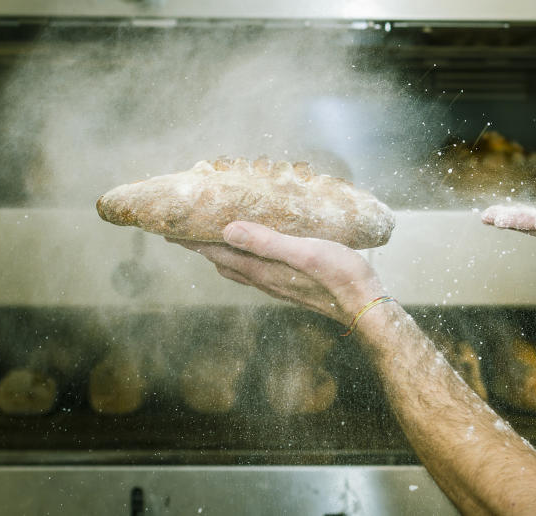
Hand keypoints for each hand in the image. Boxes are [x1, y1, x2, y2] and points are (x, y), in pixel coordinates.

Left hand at [169, 221, 385, 325]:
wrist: (365, 305)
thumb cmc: (340, 276)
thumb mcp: (305, 252)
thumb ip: (267, 241)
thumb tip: (227, 229)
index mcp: (263, 270)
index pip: (217, 253)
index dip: (193, 241)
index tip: (170, 228)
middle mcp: (265, 280)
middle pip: (222, 262)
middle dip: (201, 246)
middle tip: (184, 230)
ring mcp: (278, 285)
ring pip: (238, 269)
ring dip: (222, 253)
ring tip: (212, 238)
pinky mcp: (291, 286)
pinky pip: (256, 271)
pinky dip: (244, 258)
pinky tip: (255, 251)